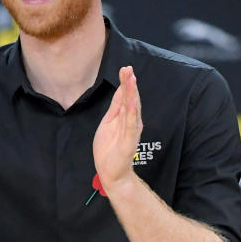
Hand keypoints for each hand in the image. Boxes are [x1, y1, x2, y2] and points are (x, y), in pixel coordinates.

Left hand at [93, 66, 141, 192]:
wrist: (110, 172)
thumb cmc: (109, 149)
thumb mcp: (108, 123)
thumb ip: (115, 108)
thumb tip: (120, 91)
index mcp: (125, 117)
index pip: (125, 97)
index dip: (125, 83)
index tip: (125, 68)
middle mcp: (131, 122)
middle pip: (130, 99)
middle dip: (129, 84)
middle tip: (128, 68)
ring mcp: (131, 130)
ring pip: (132, 108)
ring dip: (131, 94)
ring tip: (131, 80)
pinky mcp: (130, 140)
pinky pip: (131, 124)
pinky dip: (132, 112)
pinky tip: (132, 102)